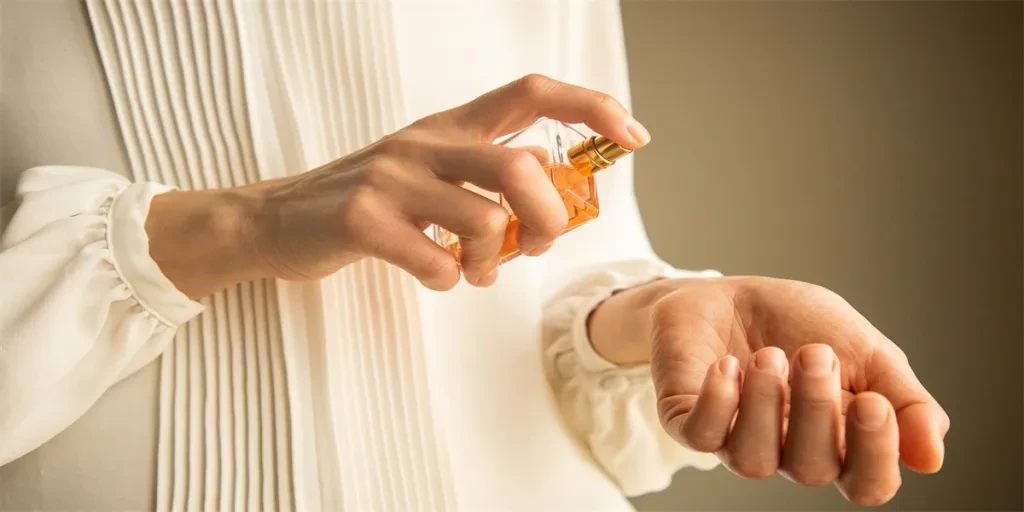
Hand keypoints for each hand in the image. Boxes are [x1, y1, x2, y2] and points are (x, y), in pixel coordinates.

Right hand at [147, 75, 650, 298]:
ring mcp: (391, 177)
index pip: (530, 93)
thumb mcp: (431, 174)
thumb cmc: (368, 203)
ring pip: (483, 219)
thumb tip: (551, 192)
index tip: (632, 135)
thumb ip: (486, 178)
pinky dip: (448, 279)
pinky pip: (435, 260)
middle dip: (548, 218)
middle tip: (536, 247)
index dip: (589, 107)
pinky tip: (435, 276)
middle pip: (520, 166)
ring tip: (476, 272)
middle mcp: (426, 142)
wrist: (276, 221)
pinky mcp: (361, 218)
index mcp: (450, 127)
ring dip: (493, 260)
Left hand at [590, 276, 948, 505]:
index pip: (868, 483)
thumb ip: (905, 400)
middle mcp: (788, 451)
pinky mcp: (687, 421)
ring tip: (768, 354)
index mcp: (839, 441)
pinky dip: (718, 402)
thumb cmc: (798, 323)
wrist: (727, 291)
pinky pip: (701, 436)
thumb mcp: (866, 351)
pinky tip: (727, 366)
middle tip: (815, 352)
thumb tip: (931, 457)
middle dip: (816, 408)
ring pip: (755, 461)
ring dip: (766, 404)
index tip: (872, 401)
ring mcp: (734, 439)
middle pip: (814, 468)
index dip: (875, 454)